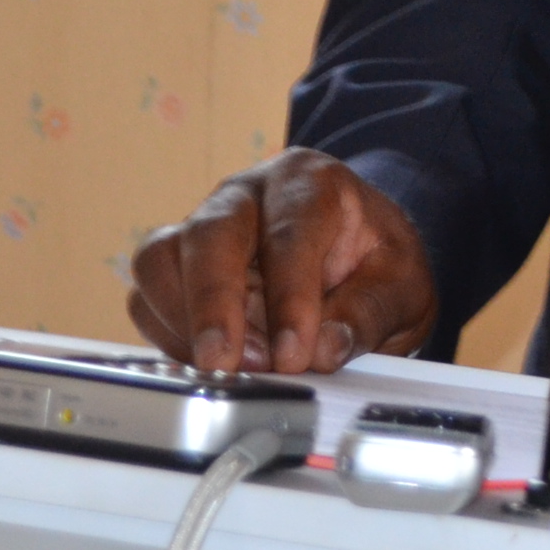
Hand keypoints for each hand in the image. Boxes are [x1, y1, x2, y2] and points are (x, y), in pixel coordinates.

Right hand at [125, 149, 438, 375]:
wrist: (354, 254)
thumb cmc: (374, 261)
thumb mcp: (401, 285)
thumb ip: (370, 314)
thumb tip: (325, 350)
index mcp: (310, 183)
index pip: (291, 232)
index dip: (290, 296)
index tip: (293, 353)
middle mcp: (248, 195)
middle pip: (211, 234)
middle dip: (215, 305)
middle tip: (229, 364)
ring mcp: (204, 226)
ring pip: (160, 258)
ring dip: (184, 321)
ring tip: (227, 366)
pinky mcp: (176, 266)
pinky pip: (147, 296)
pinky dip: (167, 335)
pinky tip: (205, 362)